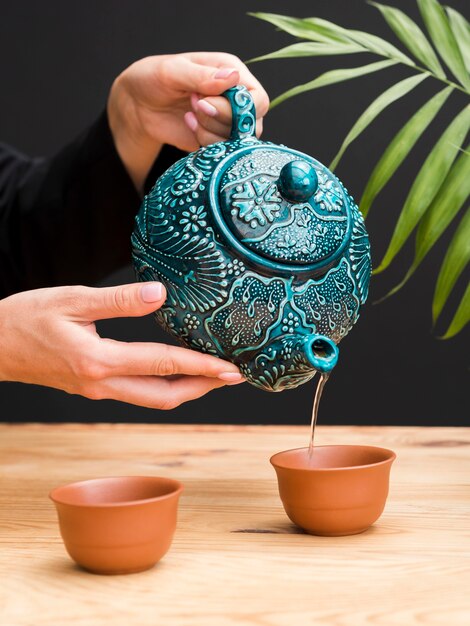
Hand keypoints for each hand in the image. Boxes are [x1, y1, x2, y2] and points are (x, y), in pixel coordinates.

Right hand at [0, 282, 242, 408]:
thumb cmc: (25, 318)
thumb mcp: (73, 299)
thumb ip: (120, 300)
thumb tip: (160, 294)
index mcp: (99, 360)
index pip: (163, 365)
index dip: (201, 367)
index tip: (231, 369)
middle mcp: (101, 383)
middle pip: (164, 396)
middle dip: (202, 388)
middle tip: (232, 376)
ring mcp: (96, 390)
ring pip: (151, 399)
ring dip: (185, 389)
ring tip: (211, 374)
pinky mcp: (91, 388)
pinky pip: (136, 392)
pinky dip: (162, 384)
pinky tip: (173, 370)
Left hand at [107, 52, 268, 192]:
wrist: (138, 104)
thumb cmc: (154, 78)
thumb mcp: (173, 71)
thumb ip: (202, 76)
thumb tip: (232, 77)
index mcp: (233, 73)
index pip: (258, 98)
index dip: (238, 107)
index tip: (205, 102)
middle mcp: (236, 98)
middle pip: (251, 123)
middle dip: (220, 121)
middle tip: (194, 106)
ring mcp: (227, 122)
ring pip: (238, 141)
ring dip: (210, 132)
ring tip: (189, 115)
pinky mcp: (216, 140)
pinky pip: (222, 151)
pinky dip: (204, 143)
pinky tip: (188, 125)